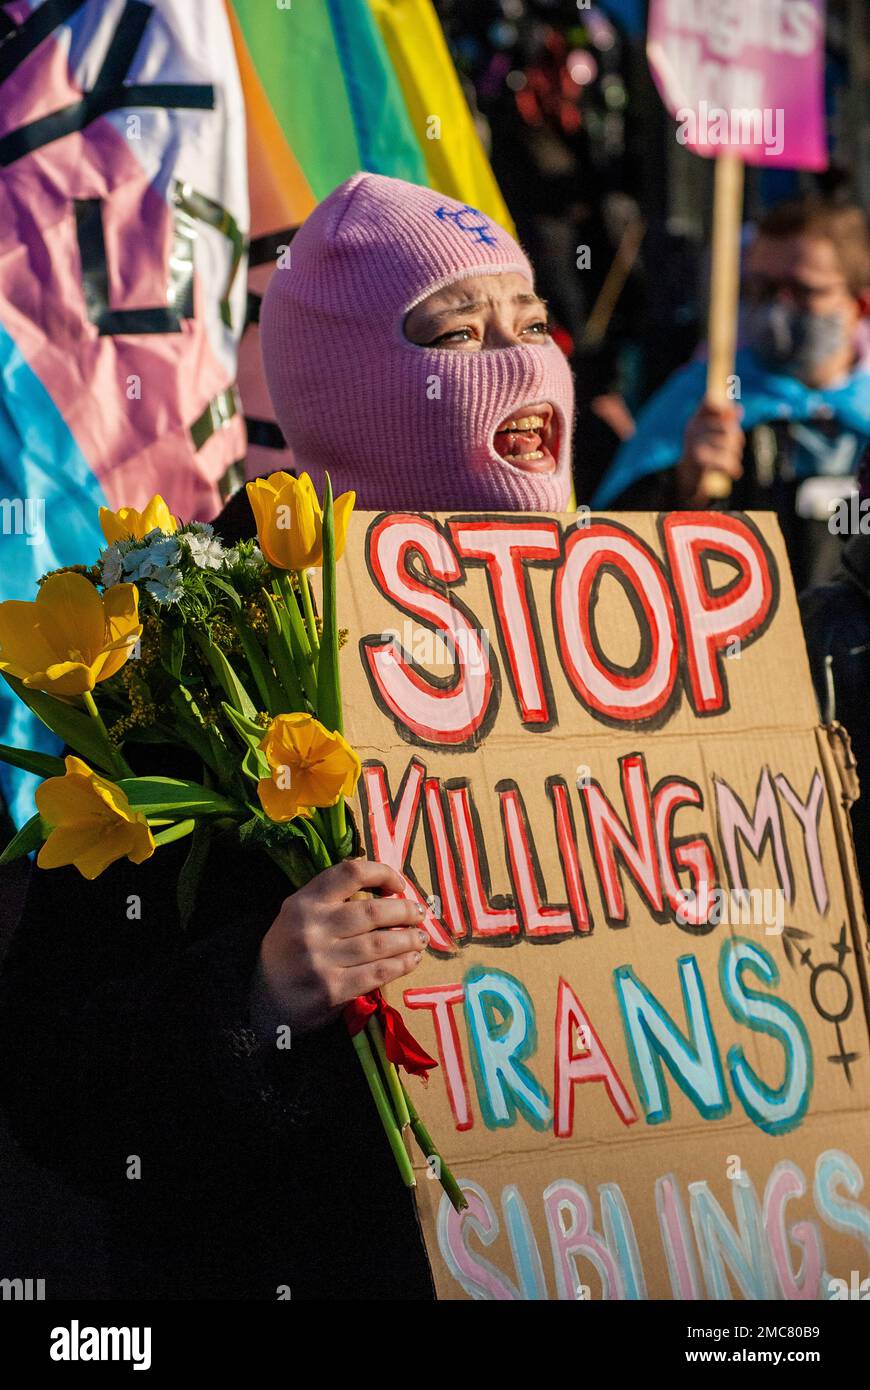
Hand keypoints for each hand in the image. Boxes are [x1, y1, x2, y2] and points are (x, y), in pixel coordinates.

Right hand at [248, 859, 427, 1040]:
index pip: (350, 873)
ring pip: (380, 943)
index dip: (382, 873)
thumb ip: (331, 902)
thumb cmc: (288, 954)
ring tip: (420, 939)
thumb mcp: (297, 917)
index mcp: (303, 902)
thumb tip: (387, 893)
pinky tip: (411, 960)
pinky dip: (401, 965)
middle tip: (419, 915)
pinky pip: (377, 973)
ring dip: (408, 940)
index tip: (399, 885)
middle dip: (405, 911)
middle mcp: (311, 927)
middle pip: (373, 910)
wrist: (260, 1002)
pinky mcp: (332, 990)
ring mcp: (321, 960)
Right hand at [676, 401, 743, 503]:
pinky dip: (732, 467)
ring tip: (732, 461)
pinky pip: (724, 460)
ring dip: (734, 455)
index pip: (709, 403)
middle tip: (738, 446)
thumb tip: (738, 409)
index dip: (722, 406)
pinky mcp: (697, 460)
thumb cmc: (703, 457)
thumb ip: (726, 422)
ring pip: (728, 444)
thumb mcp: (713, 437)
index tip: (730, 413)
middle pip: (726, 426)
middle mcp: (692, 430)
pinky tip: (735, 472)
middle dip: (736, 437)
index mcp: (696, 421)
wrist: (686, 482)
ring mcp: (693, 444)